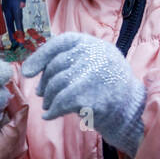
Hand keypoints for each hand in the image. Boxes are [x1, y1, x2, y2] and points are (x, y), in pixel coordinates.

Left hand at [23, 32, 145, 155]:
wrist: (132, 112)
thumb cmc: (107, 87)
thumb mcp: (93, 63)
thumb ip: (69, 59)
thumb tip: (30, 67)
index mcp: (94, 44)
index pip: (61, 42)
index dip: (40, 56)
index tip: (27, 71)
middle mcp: (97, 55)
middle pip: (57, 66)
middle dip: (45, 82)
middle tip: (41, 94)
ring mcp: (96, 76)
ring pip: (58, 85)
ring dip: (48, 99)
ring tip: (47, 106)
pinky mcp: (95, 98)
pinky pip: (63, 103)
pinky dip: (53, 111)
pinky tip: (50, 115)